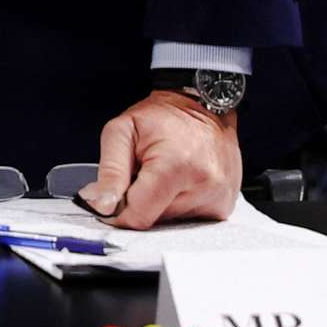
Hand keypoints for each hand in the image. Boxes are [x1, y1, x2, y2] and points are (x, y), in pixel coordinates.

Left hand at [77, 91, 242, 228]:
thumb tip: (102, 206)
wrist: (203, 105)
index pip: (139, 216)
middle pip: (154, 220)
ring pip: (170, 221)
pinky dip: (176, 204)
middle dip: (139, 203)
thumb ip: (110, 171)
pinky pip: (188, 219)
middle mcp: (205, 187)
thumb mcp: (121, 131)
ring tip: (161, 174)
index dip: (118, 212)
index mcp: (176, 167)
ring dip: (158, 203)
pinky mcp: (224, 206)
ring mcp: (218, 199)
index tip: (111, 199)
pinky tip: (177, 182)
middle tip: (140, 174)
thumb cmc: (161, 116)